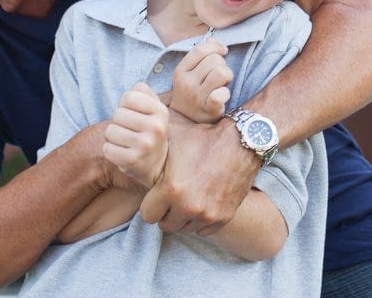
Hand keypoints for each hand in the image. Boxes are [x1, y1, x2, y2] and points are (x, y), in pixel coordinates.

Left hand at [103, 82, 168, 188]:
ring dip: (113, 137)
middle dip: (119, 122)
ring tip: (126, 142)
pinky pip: (107, 149)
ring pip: (110, 131)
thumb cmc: (150, 130)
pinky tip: (122, 153)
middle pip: (118, 114)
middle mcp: (156, 128)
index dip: (125, 105)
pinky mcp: (132, 161)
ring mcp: (145, 146)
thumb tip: (136, 87)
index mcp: (162, 112)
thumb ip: (144, 92)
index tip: (133, 115)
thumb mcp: (153, 109)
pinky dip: (110, 150)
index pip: (129, 97)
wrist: (157, 165)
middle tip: (130, 131)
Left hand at [139, 115, 258, 234]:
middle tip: (172, 198)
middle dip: (166, 213)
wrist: (240, 143)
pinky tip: (202, 203)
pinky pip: (203, 231)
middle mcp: (188, 206)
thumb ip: (153, 165)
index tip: (156, 197)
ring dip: (183, 217)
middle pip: (165, 225)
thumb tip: (131, 163)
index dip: (151, 205)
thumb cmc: (202, 140)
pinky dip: (201, 221)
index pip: (147, 215)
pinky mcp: (223, 217)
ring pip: (184, 228)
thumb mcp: (172, 146)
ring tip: (188, 198)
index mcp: (171, 189)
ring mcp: (207, 214)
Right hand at [170, 39, 232, 123]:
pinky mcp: (208, 109)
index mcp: (181, 71)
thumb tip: (213, 38)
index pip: (200, 50)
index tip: (223, 51)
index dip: (216, 47)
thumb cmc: (192, 92)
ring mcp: (196, 97)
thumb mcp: (190, 73)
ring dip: (227, 77)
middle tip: (220, 76)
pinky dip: (225, 93)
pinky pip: (221, 94)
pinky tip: (222, 96)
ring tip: (222, 84)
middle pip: (214, 60)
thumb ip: (201, 55)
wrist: (186, 120)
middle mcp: (186, 83)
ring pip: (222, 73)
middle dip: (222, 65)